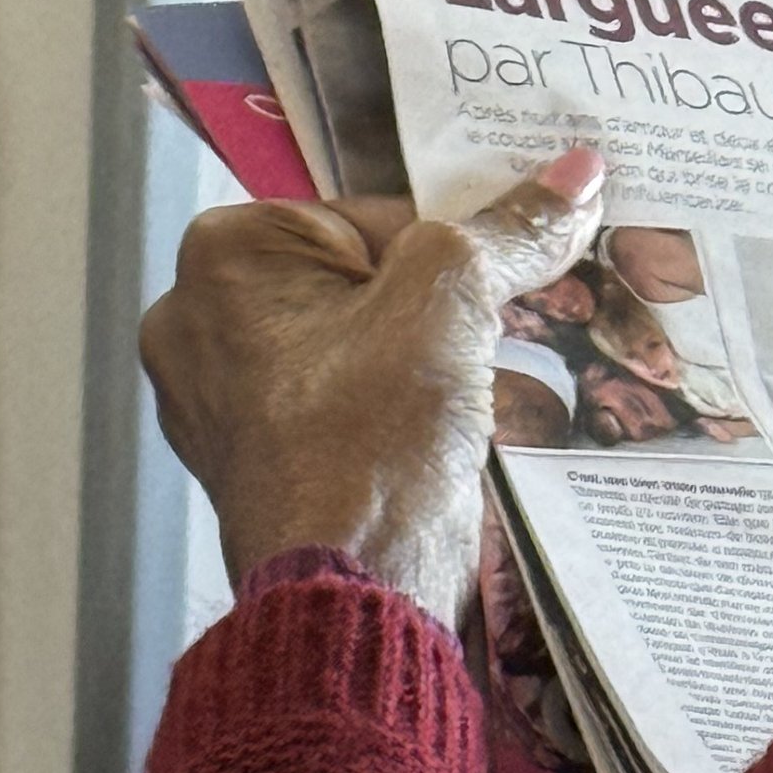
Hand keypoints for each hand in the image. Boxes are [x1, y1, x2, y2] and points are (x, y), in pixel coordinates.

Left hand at [140, 149, 604, 623]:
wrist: (354, 598)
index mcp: (224, 254)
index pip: (369, 211)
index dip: (447, 247)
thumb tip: (576, 174)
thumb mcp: (456, 304)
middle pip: (357, 278)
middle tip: (481, 339)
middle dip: (431, 306)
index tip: (495, 281)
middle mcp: (196, 319)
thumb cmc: (375, 443)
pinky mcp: (249, 462)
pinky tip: (427, 442)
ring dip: (415, 363)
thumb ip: (511, 231)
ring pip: (349, 345)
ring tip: (454, 398)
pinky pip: (334, 407)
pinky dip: (385, 415)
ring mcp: (216, 399)